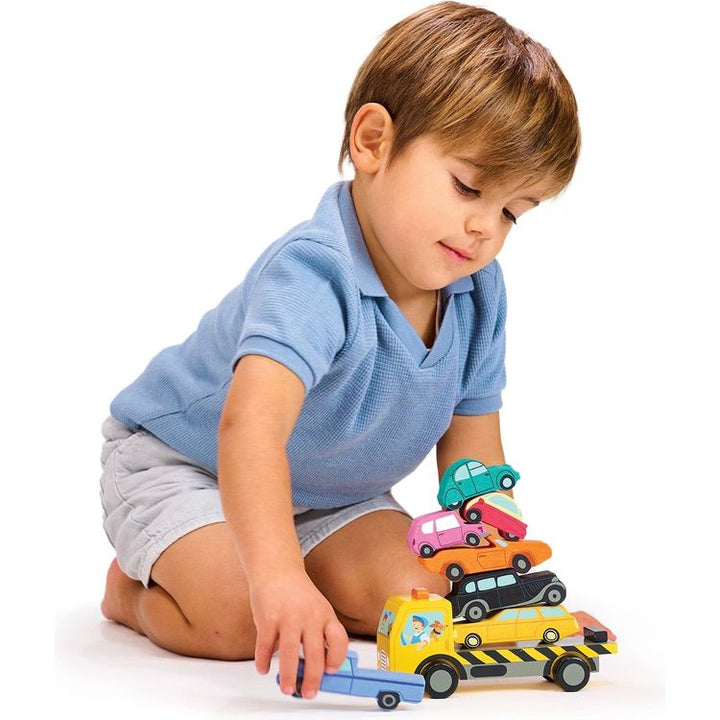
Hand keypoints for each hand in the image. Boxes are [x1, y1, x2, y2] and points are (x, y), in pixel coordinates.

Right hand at [250, 568, 347, 698]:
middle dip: (312, 678)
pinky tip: (264, 668)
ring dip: (288, 676)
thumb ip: (319, 634)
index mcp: (325, 615)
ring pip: (289, 654)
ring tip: (288, 688)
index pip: (339, 640)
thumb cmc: (297, 593)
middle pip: (315, 654)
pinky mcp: (267, 619)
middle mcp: (309, 616)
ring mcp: (288, 617)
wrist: (276, 569)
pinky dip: (263, 662)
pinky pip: (265, 647)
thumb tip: (319, 667)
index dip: (337, 658)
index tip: (331, 672)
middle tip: (309, 692)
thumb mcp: (317, 608)